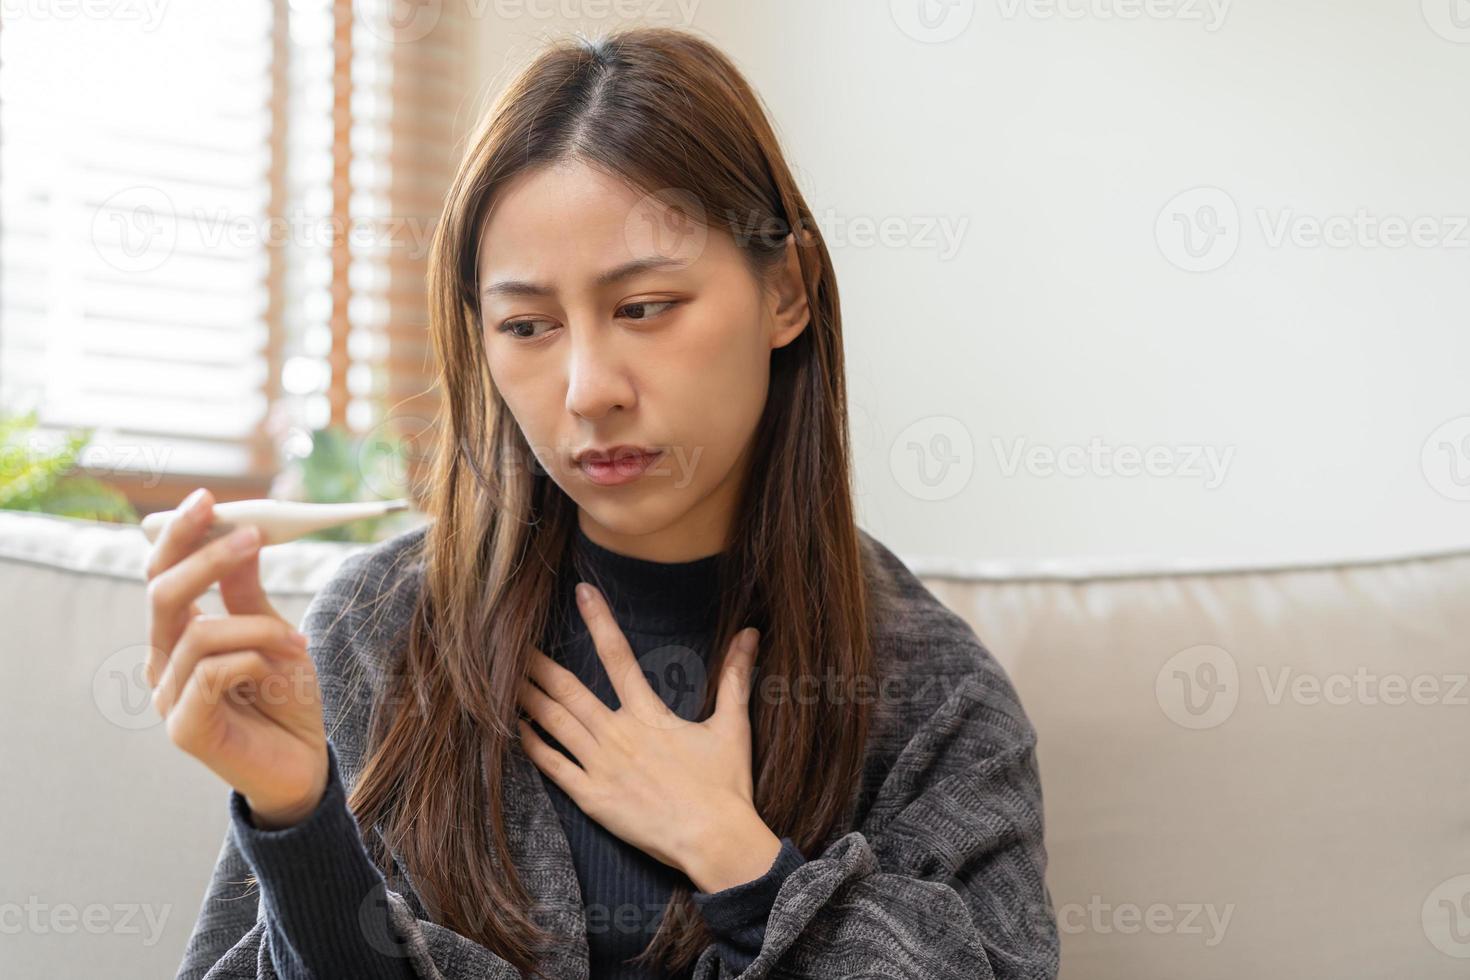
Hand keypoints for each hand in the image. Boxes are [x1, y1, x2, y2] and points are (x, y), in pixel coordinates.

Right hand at [143, 487, 328, 829]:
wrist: (305, 762)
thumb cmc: (286, 699)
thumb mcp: (273, 632)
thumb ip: (247, 592)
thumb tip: (240, 532)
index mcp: (178, 638)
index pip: (161, 576)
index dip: (178, 536)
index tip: (208, 499)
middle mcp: (163, 664)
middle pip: (163, 594)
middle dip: (207, 557)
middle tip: (253, 535)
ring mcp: (168, 697)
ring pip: (202, 632)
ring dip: (260, 628)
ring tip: (297, 645)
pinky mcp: (183, 728)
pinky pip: (214, 671)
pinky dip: (255, 660)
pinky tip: (278, 672)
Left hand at [516, 582, 779, 886]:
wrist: (715, 840)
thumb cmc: (726, 786)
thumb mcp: (734, 726)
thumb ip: (735, 676)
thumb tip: (750, 633)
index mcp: (649, 714)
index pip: (619, 656)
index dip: (599, 621)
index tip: (582, 593)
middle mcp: (618, 735)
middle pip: (569, 690)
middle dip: (539, 664)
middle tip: (512, 641)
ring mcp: (601, 767)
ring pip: (555, 724)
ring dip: (527, 698)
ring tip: (502, 678)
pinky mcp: (593, 799)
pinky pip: (554, 767)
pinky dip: (532, 746)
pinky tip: (516, 729)